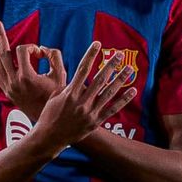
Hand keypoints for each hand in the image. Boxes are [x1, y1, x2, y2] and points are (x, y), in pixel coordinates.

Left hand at [0, 21, 66, 120]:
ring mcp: (9, 87)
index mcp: (26, 76)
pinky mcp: (8, 91)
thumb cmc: (57, 96)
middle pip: (4, 53)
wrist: (50, 118)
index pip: (22, 51)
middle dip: (1, 36)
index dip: (32, 47)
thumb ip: (54, 56)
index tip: (41, 54)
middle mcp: (14, 81)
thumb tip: (41, 49)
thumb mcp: (61, 74)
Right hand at [32, 41, 135, 155]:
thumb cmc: (49, 115)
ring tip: (129, 69)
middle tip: (119, 55)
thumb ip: (66, 86)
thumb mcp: (54, 97)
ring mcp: (90, 112)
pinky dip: (123, 100)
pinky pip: (112, 109)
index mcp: (70, 93)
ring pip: (109, 93)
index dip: (90, 55)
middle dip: (110, 65)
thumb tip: (75, 76)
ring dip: (120, 80)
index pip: (82, 69)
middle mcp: (81, 102)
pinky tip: (132, 91)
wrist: (49, 138)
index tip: (97, 44)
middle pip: (99, 79)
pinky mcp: (95, 122)